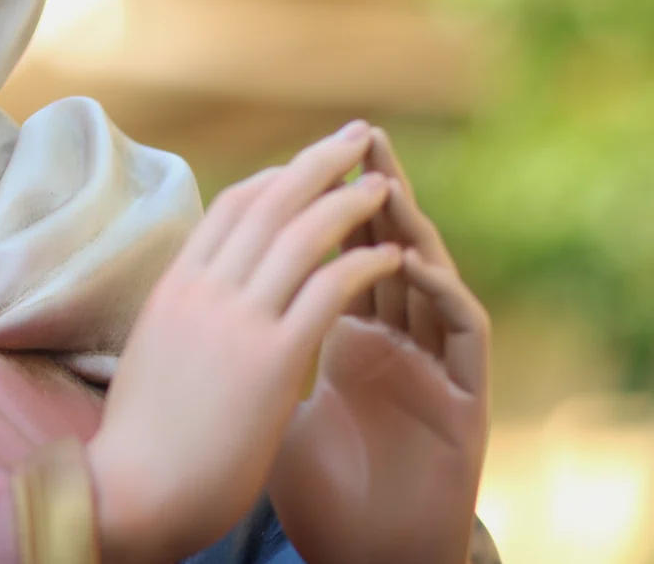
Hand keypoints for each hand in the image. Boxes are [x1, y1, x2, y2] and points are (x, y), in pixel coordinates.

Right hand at [87, 121, 402, 563]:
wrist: (133, 489)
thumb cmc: (144, 439)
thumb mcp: (153, 354)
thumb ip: (183, 319)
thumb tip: (199, 308)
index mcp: (173, 286)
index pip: (230, 208)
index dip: (276, 179)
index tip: (308, 168)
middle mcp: (202, 290)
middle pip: (268, 202)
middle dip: (317, 163)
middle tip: (356, 137)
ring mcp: (234, 320)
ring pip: (301, 234)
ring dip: (350, 201)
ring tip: (386, 186)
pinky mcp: (270, 358)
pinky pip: (327, 290)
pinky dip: (364, 262)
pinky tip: (393, 255)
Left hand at [265, 128, 491, 563]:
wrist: (353, 555)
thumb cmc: (299, 490)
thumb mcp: (261, 408)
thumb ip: (245, 353)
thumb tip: (189, 306)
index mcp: (350, 343)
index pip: (339, 258)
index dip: (325, 209)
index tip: (297, 157)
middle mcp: (399, 347)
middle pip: (391, 251)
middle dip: (372, 191)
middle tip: (360, 135)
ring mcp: (436, 370)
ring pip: (435, 277)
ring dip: (414, 225)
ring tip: (389, 177)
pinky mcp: (468, 403)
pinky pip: (466, 330)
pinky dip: (443, 288)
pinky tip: (415, 259)